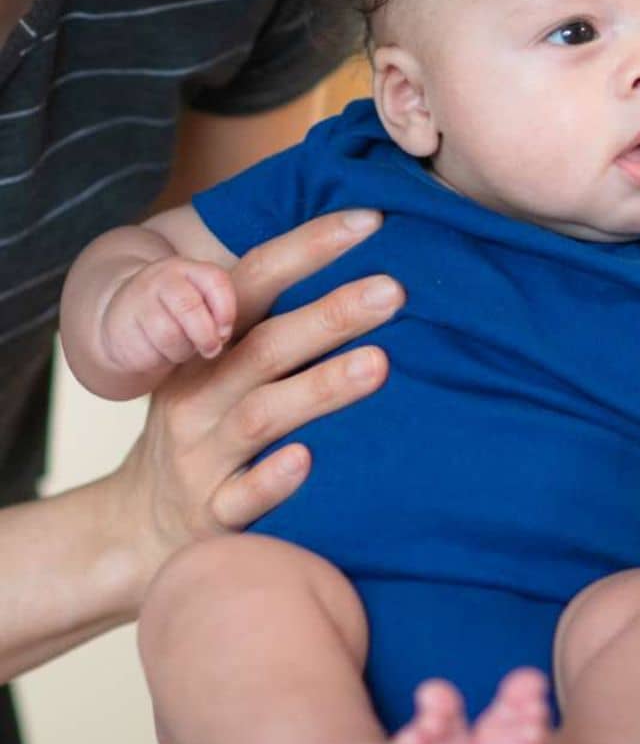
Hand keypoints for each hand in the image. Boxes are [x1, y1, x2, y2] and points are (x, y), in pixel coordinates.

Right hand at [100, 257, 236, 373]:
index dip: (227, 311)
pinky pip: (149, 352)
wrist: (123, 316)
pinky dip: (161, 359)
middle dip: (206, 335)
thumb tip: (222, 335)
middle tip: (211, 350)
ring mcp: (137, 301)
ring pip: (169, 335)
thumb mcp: (198, 300)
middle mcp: (160, 279)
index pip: (216, 281)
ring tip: (183, 350)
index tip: (225, 332)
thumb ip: (216, 310)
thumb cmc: (175, 311)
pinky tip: (159, 352)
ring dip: (183, 351)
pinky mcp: (120, 329)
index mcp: (187, 268)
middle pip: (189, 307)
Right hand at [106, 209, 399, 604]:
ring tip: (380, 363)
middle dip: (331, 315)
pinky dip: (273, 479)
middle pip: (266, 346)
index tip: (370, 220)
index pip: (254, 282)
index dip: (308, 248)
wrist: (140, 523)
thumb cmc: (209, 421)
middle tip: (394, 290)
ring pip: (261, 416)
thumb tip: (369, 253)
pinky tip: (309, 459)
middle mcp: (200, 394)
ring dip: (319, 387)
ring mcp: (203, 456)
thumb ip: (273, 317)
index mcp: (207, 346)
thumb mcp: (220, 364)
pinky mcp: (210, 515)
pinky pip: (241, 497)